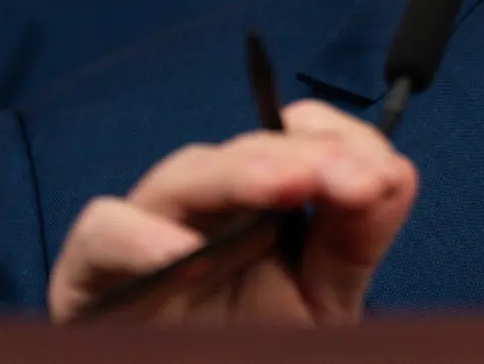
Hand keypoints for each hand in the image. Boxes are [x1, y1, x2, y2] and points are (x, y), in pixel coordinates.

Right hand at [48, 100, 417, 324]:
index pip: (294, 140)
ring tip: (290, 188)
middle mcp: (203, 213)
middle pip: (243, 153)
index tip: (380, 174)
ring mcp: (144, 239)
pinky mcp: (89, 275)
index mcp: (258, 210)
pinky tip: (180, 252)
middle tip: (348, 178)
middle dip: (300, 154)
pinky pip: (100, 233)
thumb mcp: (320, 307)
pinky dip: (135, 235)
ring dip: (236, 173)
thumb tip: (394, 173)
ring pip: (179, 176)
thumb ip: (353, 242)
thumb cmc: (245, 352)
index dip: (337, 140)